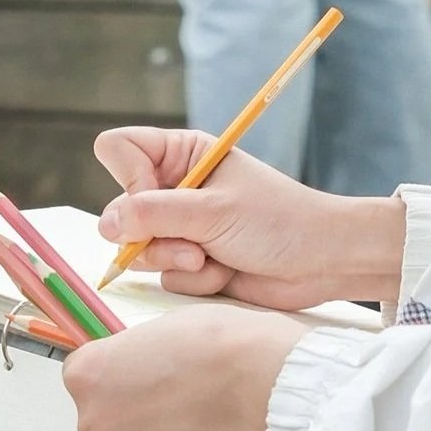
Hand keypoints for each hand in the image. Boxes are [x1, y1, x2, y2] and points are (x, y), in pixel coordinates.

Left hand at [63, 303, 303, 430]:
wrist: (264, 382)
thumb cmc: (221, 343)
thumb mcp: (163, 326)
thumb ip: (136, 355)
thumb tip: (141, 370)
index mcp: (87, 375)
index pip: (89, 380)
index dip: (122, 376)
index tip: (150, 375)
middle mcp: (92, 421)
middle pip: (108, 420)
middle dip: (136, 413)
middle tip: (179, 401)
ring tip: (200, 423)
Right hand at [93, 129, 407, 311]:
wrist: (323, 262)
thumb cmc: (279, 222)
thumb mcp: (214, 210)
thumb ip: (154, 214)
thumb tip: (107, 224)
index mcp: (182, 155)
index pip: (118, 150)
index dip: (127, 178)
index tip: (153, 202)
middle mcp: (176, 187)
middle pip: (120, 208)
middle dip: (152, 234)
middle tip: (191, 243)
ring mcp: (182, 226)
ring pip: (139, 248)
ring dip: (174, 260)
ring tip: (211, 259)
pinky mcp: (191, 262)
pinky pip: (164, 276)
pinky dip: (194, 280)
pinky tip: (226, 272)